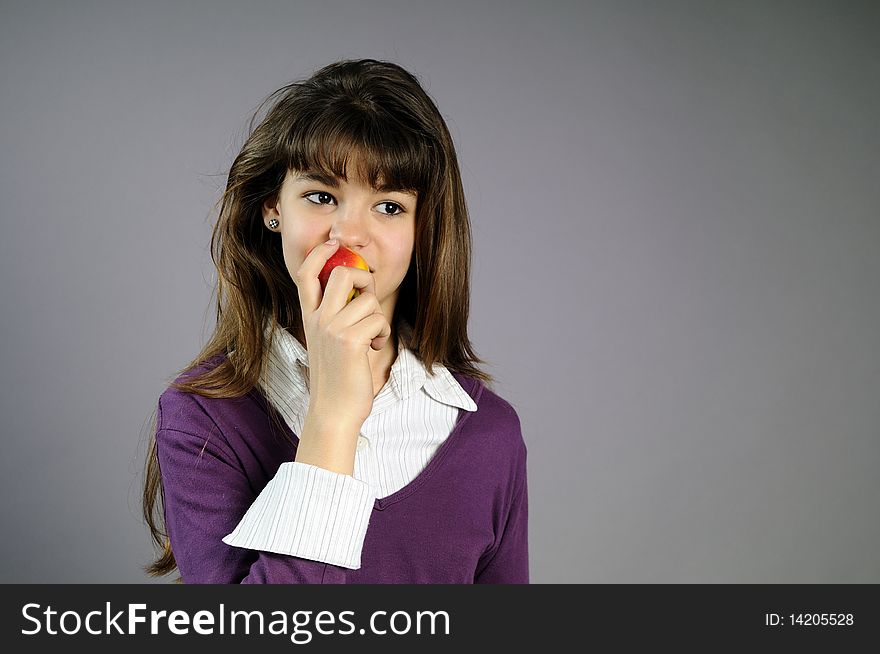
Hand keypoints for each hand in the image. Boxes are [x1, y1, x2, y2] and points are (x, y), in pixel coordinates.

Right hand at [294, 239, 391, 430]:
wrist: (333, 411)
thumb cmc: (336, 378)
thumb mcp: (327, 341)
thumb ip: (333, 316)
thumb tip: (357, 291)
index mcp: (309, 317)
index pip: (305, 273)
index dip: (319, 253)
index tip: (333, 243)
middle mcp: (317, 319)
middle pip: (340, 272)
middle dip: (363, 277)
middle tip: (367, 299)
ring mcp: (332, 329)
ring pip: (367, 298)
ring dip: (378, 317)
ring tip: (372, 337)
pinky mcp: (350, 341)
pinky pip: (378, 319)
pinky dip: (383, 333)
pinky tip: (374, 348)